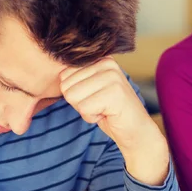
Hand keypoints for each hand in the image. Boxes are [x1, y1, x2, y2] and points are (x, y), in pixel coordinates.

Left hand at [60, 57, 168, 184]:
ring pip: (73, 97)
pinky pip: (84, 108)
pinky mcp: (114, 92)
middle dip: (79, 103)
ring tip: (103, 108)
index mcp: (99, 59)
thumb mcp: (91, 90)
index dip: (75, 94)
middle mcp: (106, 62)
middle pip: (67, 87)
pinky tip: (107, 114)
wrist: (135, 131)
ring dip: (85, 110)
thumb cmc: (110, 112)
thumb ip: (76, 79)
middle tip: (99, 105)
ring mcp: (111, 76)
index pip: (64, 76)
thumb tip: (56, 75)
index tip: (94, 97)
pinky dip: (92, 118)